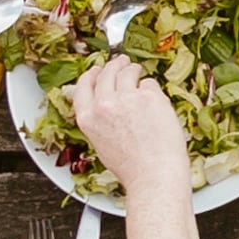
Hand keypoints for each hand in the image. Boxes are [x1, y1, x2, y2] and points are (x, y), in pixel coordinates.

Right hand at [69, 59, 192, 202]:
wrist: (153, 175)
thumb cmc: (132, 167)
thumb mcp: (102, 144)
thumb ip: (100, 121)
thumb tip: (107, 107)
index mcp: (88, 118)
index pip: (83, 86)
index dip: (90, 75)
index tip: (96, 70)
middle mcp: (104, 105)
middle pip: (106, 74)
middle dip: (114, 65)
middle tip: (122, 63)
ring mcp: (127, 98)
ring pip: (128, 72)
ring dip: (133, 70)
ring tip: (137, 71)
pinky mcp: (149, 96)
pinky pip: (149, 83)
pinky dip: (152, 89)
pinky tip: (155, 99)